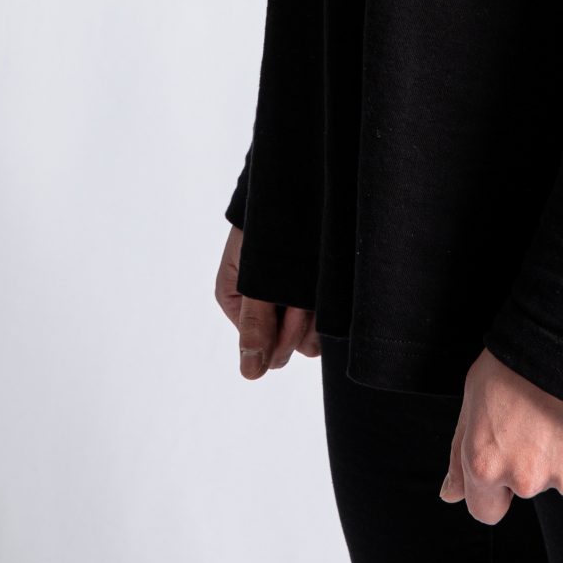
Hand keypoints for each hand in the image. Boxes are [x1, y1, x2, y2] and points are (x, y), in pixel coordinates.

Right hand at [214, 222, 320, 379]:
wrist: (296, 187)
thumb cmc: (268, 226)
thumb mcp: (256, 275)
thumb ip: (254, 324)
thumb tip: (250, 374)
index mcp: (235, 304)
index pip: (260, 349)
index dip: (278, 333)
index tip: (287, 304)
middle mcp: (261, 310)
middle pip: (285, 349)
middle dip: (297, 322)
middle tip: (303, 291)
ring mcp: (287, 303)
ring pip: (308, 339)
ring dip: (315, 314)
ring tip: (314, 282)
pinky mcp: (310, 295)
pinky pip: (323, 323)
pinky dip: (327, 308)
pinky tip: (325, 287)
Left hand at [440, 347, 562, 523]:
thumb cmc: (523, 355)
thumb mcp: (476, 393)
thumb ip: (461, 450)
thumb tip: (450, 493)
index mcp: (486, 462)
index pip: (486, 510)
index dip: (496, 488)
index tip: (509, 459)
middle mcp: (526, 479)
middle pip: (531, 485)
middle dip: (537, 459)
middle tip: (545, 412)